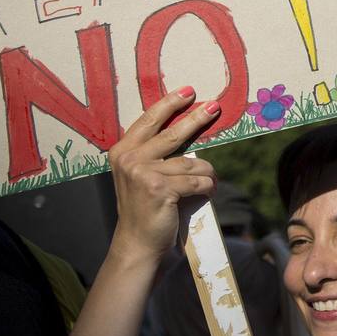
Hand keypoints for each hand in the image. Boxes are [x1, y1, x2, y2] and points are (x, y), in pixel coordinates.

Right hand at [107, 86, 219, 266]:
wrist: (137, 243)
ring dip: (207, 173)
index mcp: (122, 150)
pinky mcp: (160, 188)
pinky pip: (197, 181)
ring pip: (192, 163)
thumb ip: (153, 152)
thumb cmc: (144, 207)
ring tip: (210, 181)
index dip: (169, 104)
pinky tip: (209, 191)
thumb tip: (186, 125)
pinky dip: (208, 187)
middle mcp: (129, 158)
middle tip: (214, 107)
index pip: (149, 120)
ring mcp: (143, 173)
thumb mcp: (139, 174)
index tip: (188, 92)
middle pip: (172, 132)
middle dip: (196, 119)